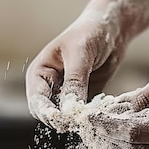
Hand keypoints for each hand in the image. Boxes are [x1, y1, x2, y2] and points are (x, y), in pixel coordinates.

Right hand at [25, 12, 128, 130]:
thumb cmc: (90, 33)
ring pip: (67, 117)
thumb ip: (75, 81)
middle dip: (64, 119)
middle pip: (49, 114)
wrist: (111, 29)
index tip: (65, 119)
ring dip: (79, 119)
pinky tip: (101, 112)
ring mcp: (65, 94)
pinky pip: (83, 115)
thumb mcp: (81, 55)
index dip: (48, 113)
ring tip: (93, 115)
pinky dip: (90, 117)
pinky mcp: (83, 99)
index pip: (37, 101)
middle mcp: (49, 87)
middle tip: (82, 119)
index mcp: (39, 73)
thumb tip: (70, 109)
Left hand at [86, 47, 148, 148]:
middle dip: (105, 139)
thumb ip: (148, 94)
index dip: (108, 125)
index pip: (135, 133)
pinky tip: (109, 126)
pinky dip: (122, 141)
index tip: (88, 115)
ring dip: (111, 143)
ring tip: (92, 125)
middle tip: (84, 123)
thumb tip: (120, 111)